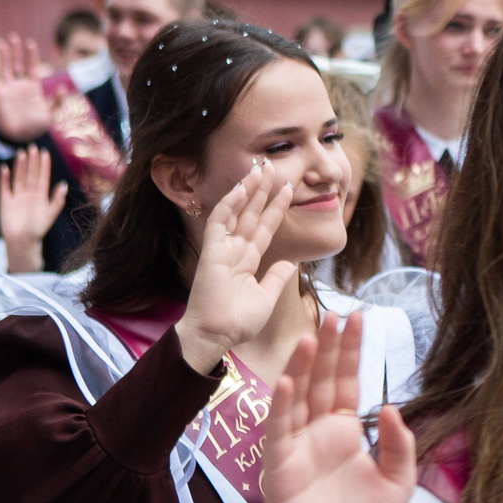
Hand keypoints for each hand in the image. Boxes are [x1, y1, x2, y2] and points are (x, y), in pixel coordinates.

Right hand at [0, 34, 56, 144]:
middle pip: (17, 64)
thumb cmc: (36, 128)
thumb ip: (57, 102)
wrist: (19, 137)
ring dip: (3, 57)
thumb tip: (65, 88)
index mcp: (33, 88)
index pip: (32, 67)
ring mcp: (8, 89)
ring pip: (4, 68)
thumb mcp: (50, 115)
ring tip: (1, 44)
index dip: (31, 56)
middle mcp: (20, 86)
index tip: (30, 42)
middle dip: (15, 51)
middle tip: (13, 36)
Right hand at [0, 146, 67, 273]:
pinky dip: (4, 178)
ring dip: (19, 166)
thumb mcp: (50, 214)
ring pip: (18, 178)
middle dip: (32, 162)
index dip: (43, 166)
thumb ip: (57, 200)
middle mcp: (28, 194)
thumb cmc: (37, 230)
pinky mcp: (5, 202)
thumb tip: (63, 184)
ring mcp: (16, 197)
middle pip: (30, 174)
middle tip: (33, 147)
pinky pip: (4, 188)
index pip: (42, 177)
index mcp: (40, 197)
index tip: (45, 152)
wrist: (22, 242)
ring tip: (21, 153)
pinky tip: (4, 168)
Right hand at [173, 162, 298, 373]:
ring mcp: (222, 249)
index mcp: (247, 261)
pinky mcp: (211, 252)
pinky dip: (231, 204)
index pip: (265, 227)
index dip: (276, 208)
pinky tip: (242, 187)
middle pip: (252, 214)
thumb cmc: (237, 322)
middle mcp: (234, 251)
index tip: (288, 188)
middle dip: (262, 190)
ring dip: (249, 189)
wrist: (216, 336)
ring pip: (237, 212)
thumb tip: (291, 263)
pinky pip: (221, 222)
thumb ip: (277, 278)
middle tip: (273, 165)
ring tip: (261, 168)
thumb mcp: (267, 297)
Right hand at [265, 314, 416, 502]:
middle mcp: (317, 434)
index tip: (359, 318)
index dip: (351, 352)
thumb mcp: (398, 482)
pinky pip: (279, 434)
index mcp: (344, 432)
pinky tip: (287, 383)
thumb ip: (399, 445)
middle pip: (321, 382)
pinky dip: (282, 408)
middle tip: (334, 313)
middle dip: (326, 349)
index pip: (346, 382)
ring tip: (308, 337)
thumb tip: (393, 406)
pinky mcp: (280, 471)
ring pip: (296, 401)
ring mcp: (296, 449)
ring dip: (300, 370)